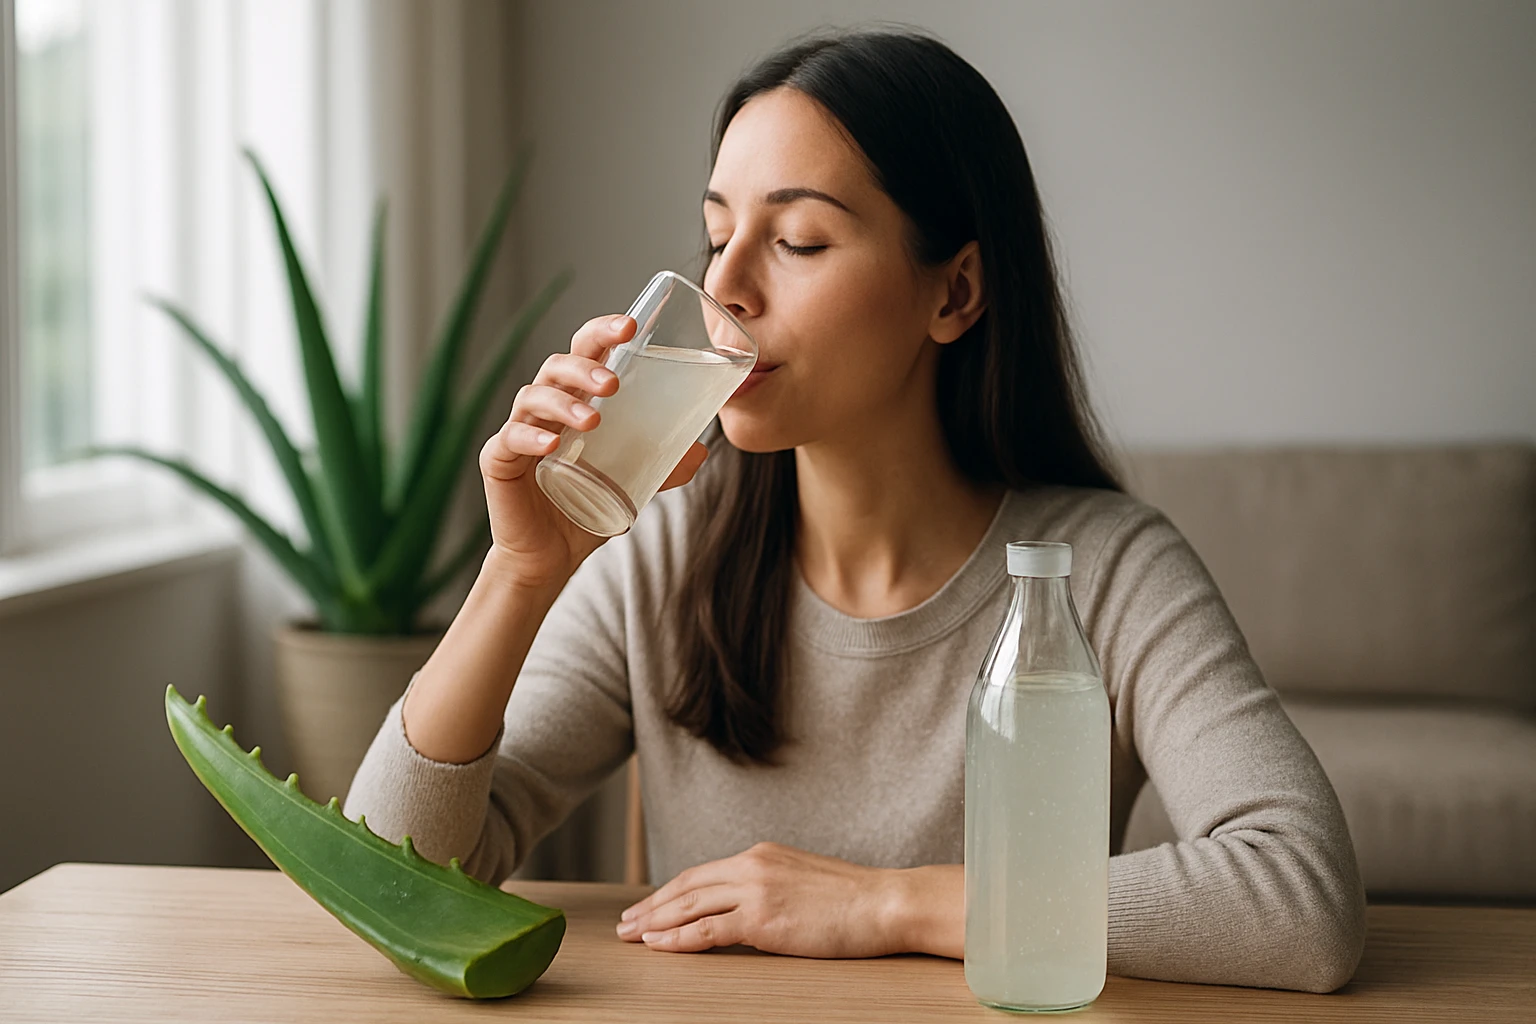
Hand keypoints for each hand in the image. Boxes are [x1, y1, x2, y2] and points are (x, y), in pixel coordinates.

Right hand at [479, 313, 709, 589]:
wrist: (550, 557)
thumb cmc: (585, 507)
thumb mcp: (633, 482)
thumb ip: (664, 465)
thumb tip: (700, 449)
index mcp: (575, 400)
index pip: (585, 350)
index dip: (602, 331)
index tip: (630, 326)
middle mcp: (545, 408)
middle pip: (556, 365)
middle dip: (584, 366)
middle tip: (612, 384)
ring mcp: (519, 431)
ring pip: (532, 396)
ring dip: (564, 401)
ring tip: (593, 419)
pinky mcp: (499, 461)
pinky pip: (509, 439)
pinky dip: (530, 437)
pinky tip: (552, 444)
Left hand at [614, 842, 906, 958]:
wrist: (885, 902)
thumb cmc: (855, 899)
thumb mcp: (803, 880)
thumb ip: (772, 885)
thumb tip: (750, 906)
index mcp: (762, 854)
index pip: (702, 874)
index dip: (670, 892)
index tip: (648, 906)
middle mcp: (752, 865)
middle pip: (687, 886)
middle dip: (651, 906)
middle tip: (624, 924)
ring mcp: (756, 890)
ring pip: (689, 906)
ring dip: (654, 922)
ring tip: (630, 935)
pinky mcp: (763, 918)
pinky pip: (707, 930)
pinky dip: (677, 939)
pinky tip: (657, 946)